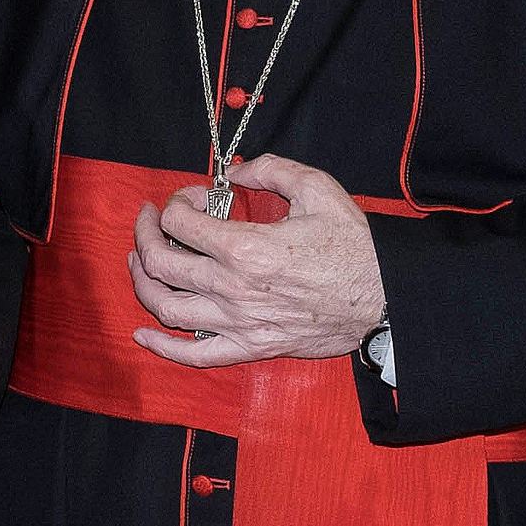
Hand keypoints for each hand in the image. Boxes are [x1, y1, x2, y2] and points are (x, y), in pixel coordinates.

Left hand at [128, 153, 385, 367]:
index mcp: (246, 247)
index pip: (180, 222)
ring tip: (140, 260)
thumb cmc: (353, 246)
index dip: (177, 202)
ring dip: (142, 280)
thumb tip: (237, 173)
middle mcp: (232, 288)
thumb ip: (271, 170)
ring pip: (166, 306)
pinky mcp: (249, 347)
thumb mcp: (317, 189)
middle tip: (149, 219)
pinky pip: (193, 355)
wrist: (384, 299)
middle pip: (161, 262)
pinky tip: (142, 335)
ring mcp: (238, 322)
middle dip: (146, 233)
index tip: (196, 197)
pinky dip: (161, 347)